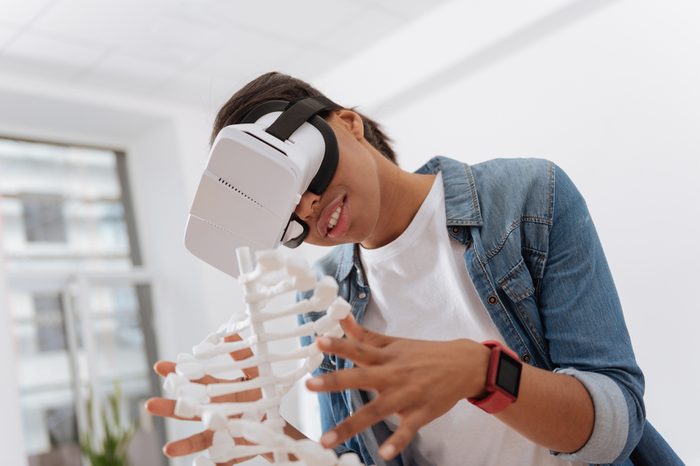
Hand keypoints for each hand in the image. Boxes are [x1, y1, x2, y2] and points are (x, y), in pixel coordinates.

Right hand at [145, 333, 260, 464]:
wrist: (277, 424)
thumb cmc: (264, 396)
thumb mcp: (257, 373)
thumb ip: (243, 355)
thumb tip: (227, 335)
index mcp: (217, 393)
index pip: (193, 382)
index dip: (177, 373)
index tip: (159, 366)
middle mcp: (214, 414)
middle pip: (189, 411)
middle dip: (170, 409)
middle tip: (148, 405)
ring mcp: (220, 434)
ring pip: (198, 440)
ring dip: (183, 445)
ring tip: (167, 449)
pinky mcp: (230, 452)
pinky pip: (218, 460)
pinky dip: (209, 464)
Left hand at [306, 315, 489, 460]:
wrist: (464, 364)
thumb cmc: (424, 353)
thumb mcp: (394, 342)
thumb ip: (365, 335)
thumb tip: (340, 318)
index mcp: (386, 356)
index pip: (359, 348)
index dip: (339, 345)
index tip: (318, 342)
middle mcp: (394, 374)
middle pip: (361, 378)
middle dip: (335, 382)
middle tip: (310, 385)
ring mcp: (407, 395)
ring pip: (376, 410)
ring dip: (351, 425)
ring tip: (326, 440)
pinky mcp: (421, 413)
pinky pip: (407, 430)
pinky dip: (396, 442)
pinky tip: (383, 454)